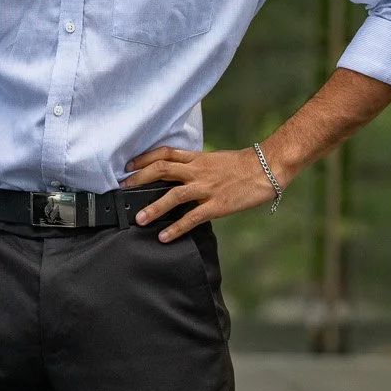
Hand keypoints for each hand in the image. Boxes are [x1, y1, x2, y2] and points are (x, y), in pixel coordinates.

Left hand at [119, 145, 276, 240]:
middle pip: (162, 170)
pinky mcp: (217, 205)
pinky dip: (176, 227)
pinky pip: (192, 217)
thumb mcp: (216, 160)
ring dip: (153, 207)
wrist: (268, 167)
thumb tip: (182, 174)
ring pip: (173, 195)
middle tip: (123, 190)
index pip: (165, 154)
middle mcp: (198, 170)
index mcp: (198, 158)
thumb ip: (198, 166)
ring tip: (138, 219)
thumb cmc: (244, 165)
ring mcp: (207, 188)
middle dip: (139, 179)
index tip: (129, 166)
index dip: (144, 158)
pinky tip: (164, 236)